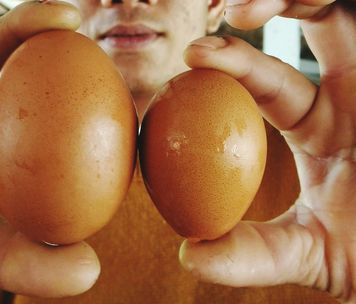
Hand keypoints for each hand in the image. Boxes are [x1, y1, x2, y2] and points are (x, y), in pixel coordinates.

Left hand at [179, 1, 354, 301]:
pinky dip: (344, 7)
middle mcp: (354, 93)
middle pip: (312, 24)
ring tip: (250, 6)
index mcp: (320, 125)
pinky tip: (314, 2)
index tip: (192, 56)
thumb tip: (189, 255)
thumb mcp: (312, 254)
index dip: (232, 62)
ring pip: (344, 13)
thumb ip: (254, 253)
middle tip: (228, 12)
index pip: (267, 81)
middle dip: (271, 6)